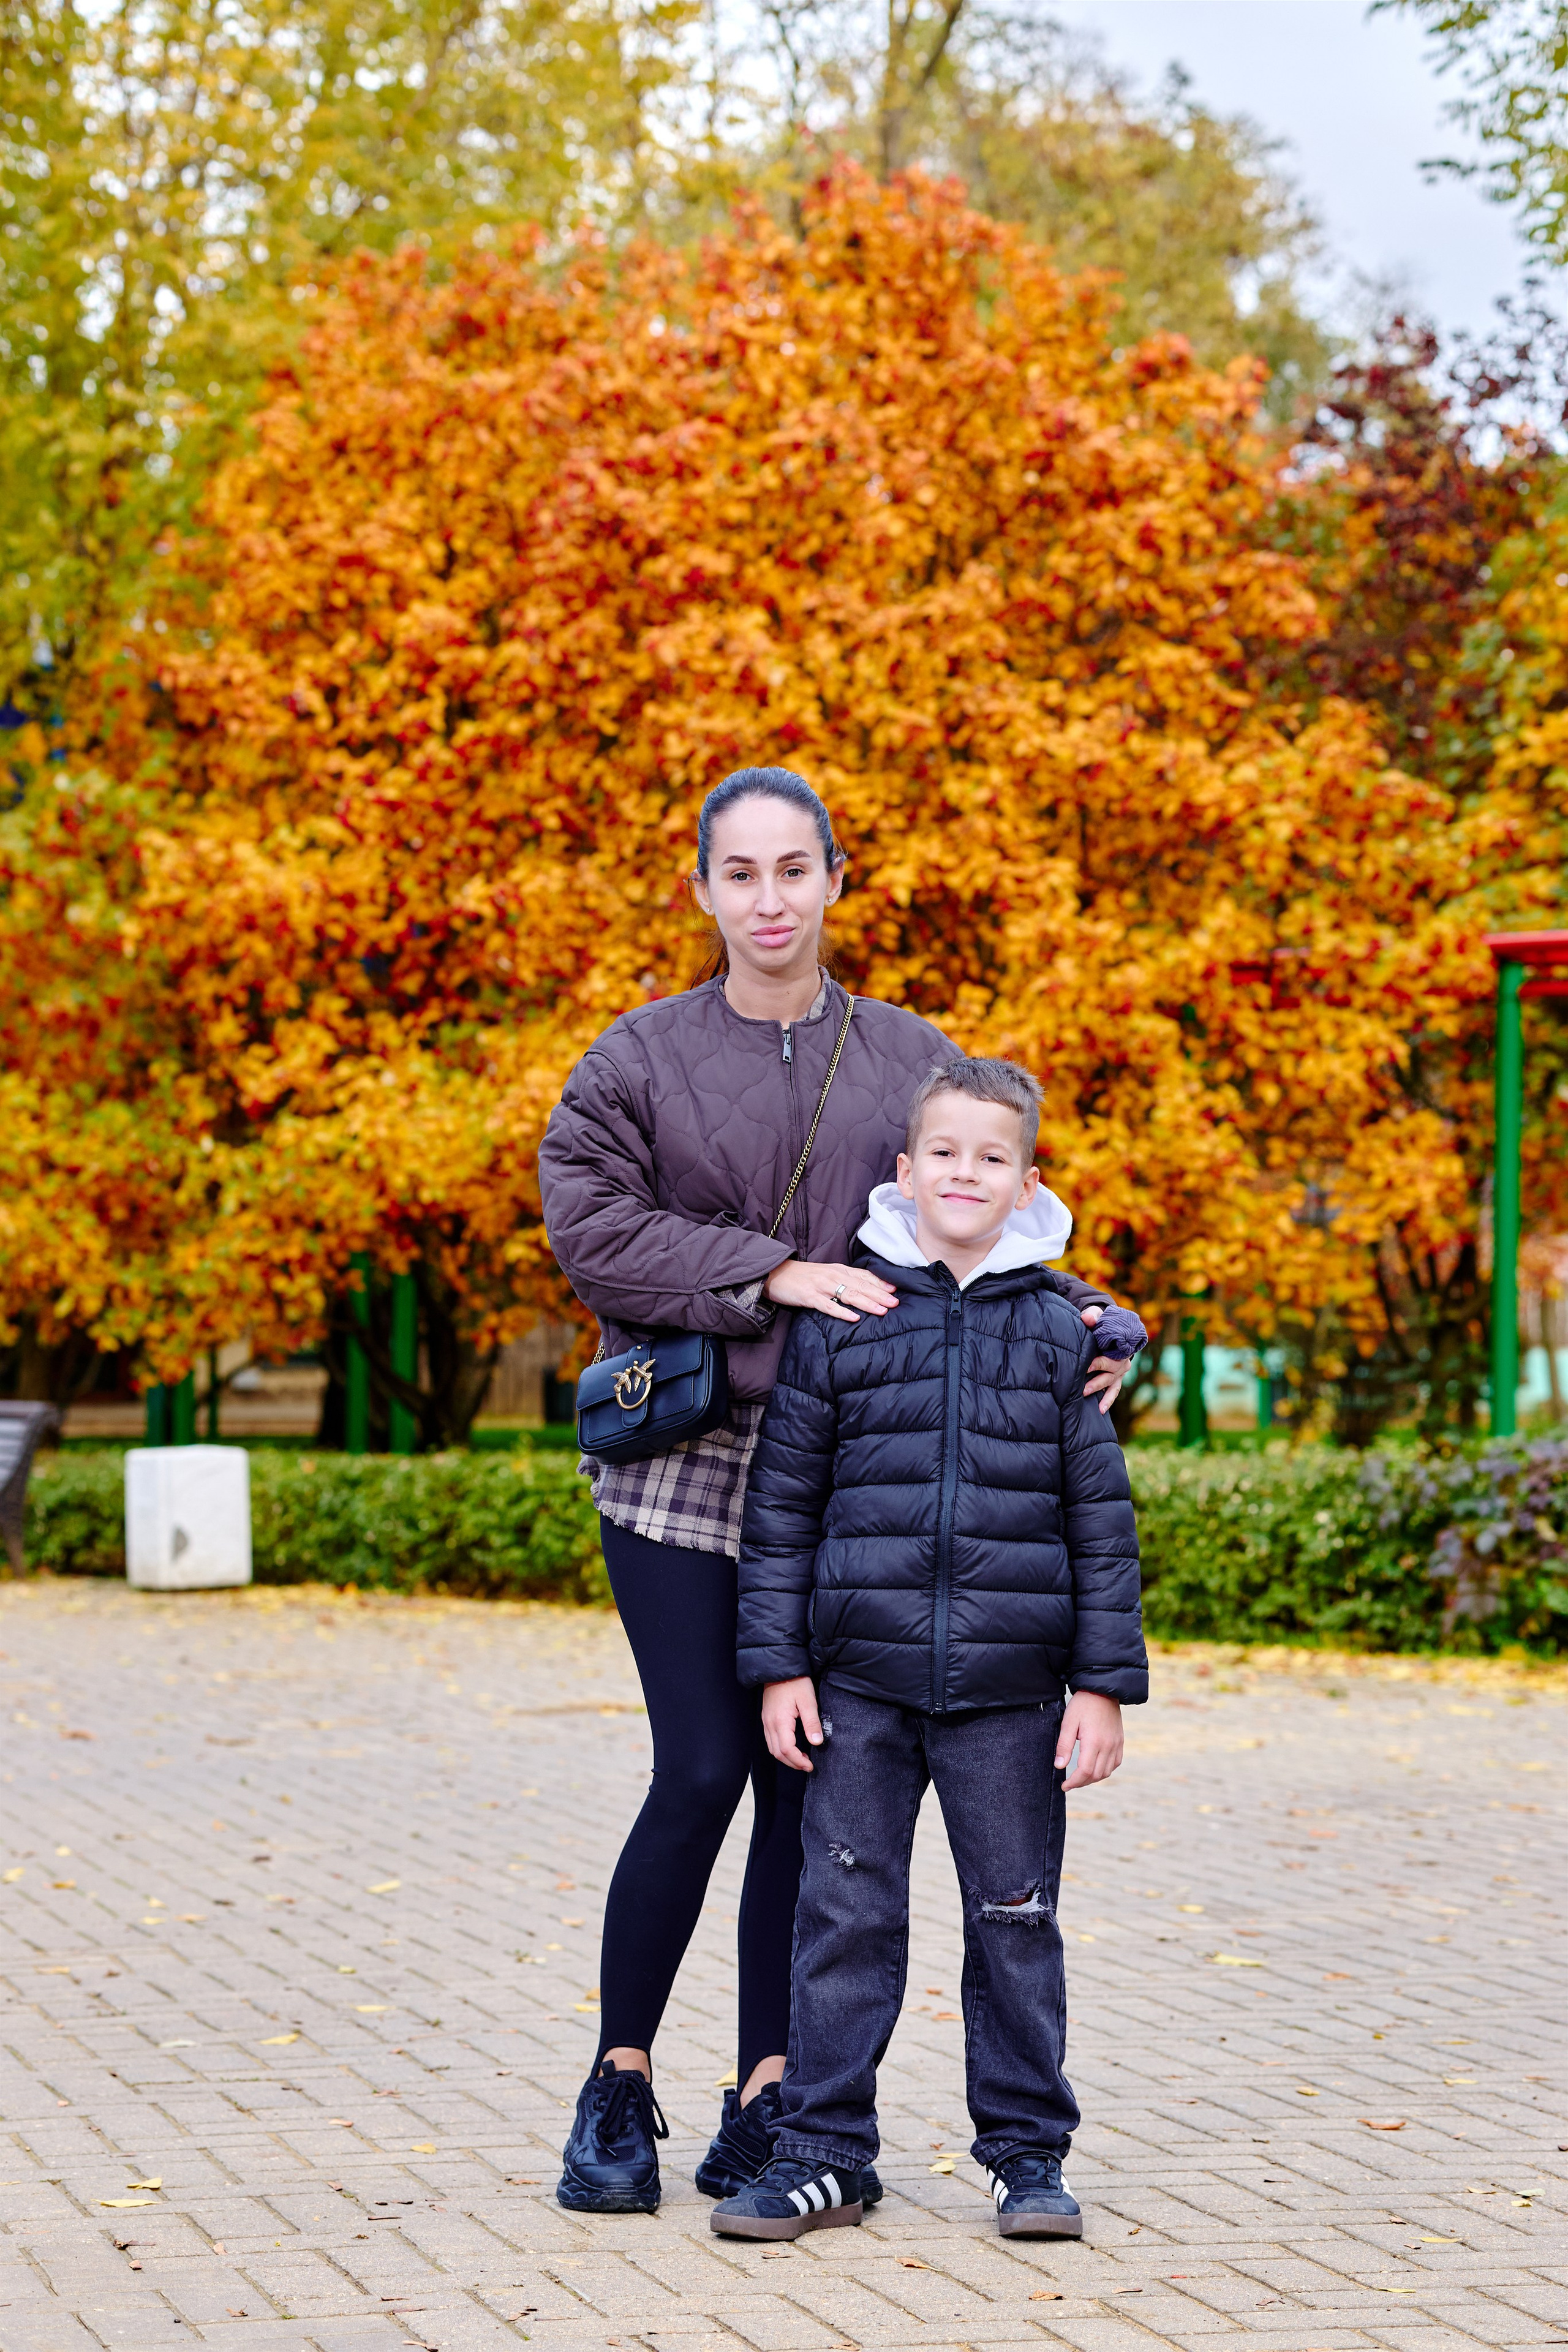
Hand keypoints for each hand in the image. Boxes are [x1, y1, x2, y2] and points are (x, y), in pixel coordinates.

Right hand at [762, 1676, 823, 1771]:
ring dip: (786, 1757)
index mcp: (780, 1721)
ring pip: (772, 1748)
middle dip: (792, 1763)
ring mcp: (766, 1721)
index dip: (798, 1761)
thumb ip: (812, 1722)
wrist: (780, 1667)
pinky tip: (791, 1747)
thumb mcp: (808, 1700)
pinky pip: (770, 1740)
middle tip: (807, 1765)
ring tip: (801, 1758)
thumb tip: (817, 1742)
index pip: (787, 1750)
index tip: (810, 1765)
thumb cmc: (795, 1682)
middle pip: (777, 1753)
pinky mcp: (767, 1718)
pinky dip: (780, 1749)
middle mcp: (770, 1724)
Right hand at [765, 1259, 898, 1323]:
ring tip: (882, 1310)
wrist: (776, 1273)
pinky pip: (829, 1306)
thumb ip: (844, 1280)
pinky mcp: (810, 1297)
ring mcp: (822, 1286)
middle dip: (880, 1294)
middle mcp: (833, 1276)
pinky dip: (842, 1312)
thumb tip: (864, 1289)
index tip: (896, 1290)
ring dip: (867, 1303)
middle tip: (896, 1303)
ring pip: (849, 1294)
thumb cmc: (803, 1276)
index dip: (880, 1283)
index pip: (864, 1276)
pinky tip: (854, 1318)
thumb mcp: (826, 1274)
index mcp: (839, 1270)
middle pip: (861, 1286)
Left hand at [1055, 1690, 1122, 1790]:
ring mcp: (1116, 1744)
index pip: (1084, 1772)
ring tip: (1080, 1777)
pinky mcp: (1120, 1741)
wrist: (1102, 1689)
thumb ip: (1064, 1745)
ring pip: (1106, 1772)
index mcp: (1094, 1742)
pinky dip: (1105, 1770)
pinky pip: (1115, 1763)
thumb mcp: (1068, 1722)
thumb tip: (1059, 1766)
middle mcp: (1108, 1746)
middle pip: (1095, 1775)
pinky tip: (1095, 1767)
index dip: (1073, 1782)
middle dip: (1081, 1783)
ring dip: (1093, 1778)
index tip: (1064, 1786)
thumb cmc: (1083, 1704)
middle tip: (1070, 1783)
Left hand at [1080, 1304, 1127, 1416]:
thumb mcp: (1098, 1316)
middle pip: (1111, 1372)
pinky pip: (1114, 1391)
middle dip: (1097, 1381)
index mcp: (1118, 1346)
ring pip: (1114, 1385)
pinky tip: (1101, 1411)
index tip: (1085, 1367)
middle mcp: (1121, 1360)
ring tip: (1099, 1408)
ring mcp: (1120, 1371)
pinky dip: (1108, 1400)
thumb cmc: (1103, 1323)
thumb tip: (1087, 1318)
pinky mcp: (1116, 1378)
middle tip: (1084, 1389)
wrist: (1112, 1330)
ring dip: (1105, 1396)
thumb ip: (1092, 1316)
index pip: (1109, 1356)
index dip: (1097, 1362)